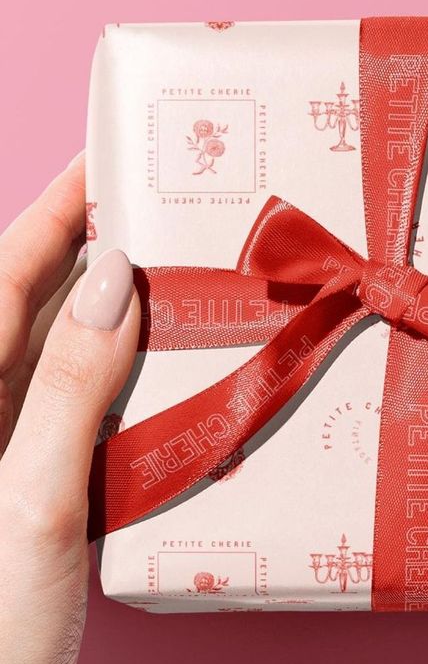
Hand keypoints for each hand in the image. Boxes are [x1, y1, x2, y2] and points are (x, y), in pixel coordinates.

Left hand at [0, 153, 137, 663]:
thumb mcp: (29, 502)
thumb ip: (67, 390)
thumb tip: (109, 284)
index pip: (3, 279)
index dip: (51, 214)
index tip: (102, 161)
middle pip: (37, 306)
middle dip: (92, 249)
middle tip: (157, 206)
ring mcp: (12, 451)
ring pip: (67, 355)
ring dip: (117, 310)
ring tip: (175, 271)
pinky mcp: (43, 486)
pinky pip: (87, 408)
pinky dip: (128, 376)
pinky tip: (170, 366)